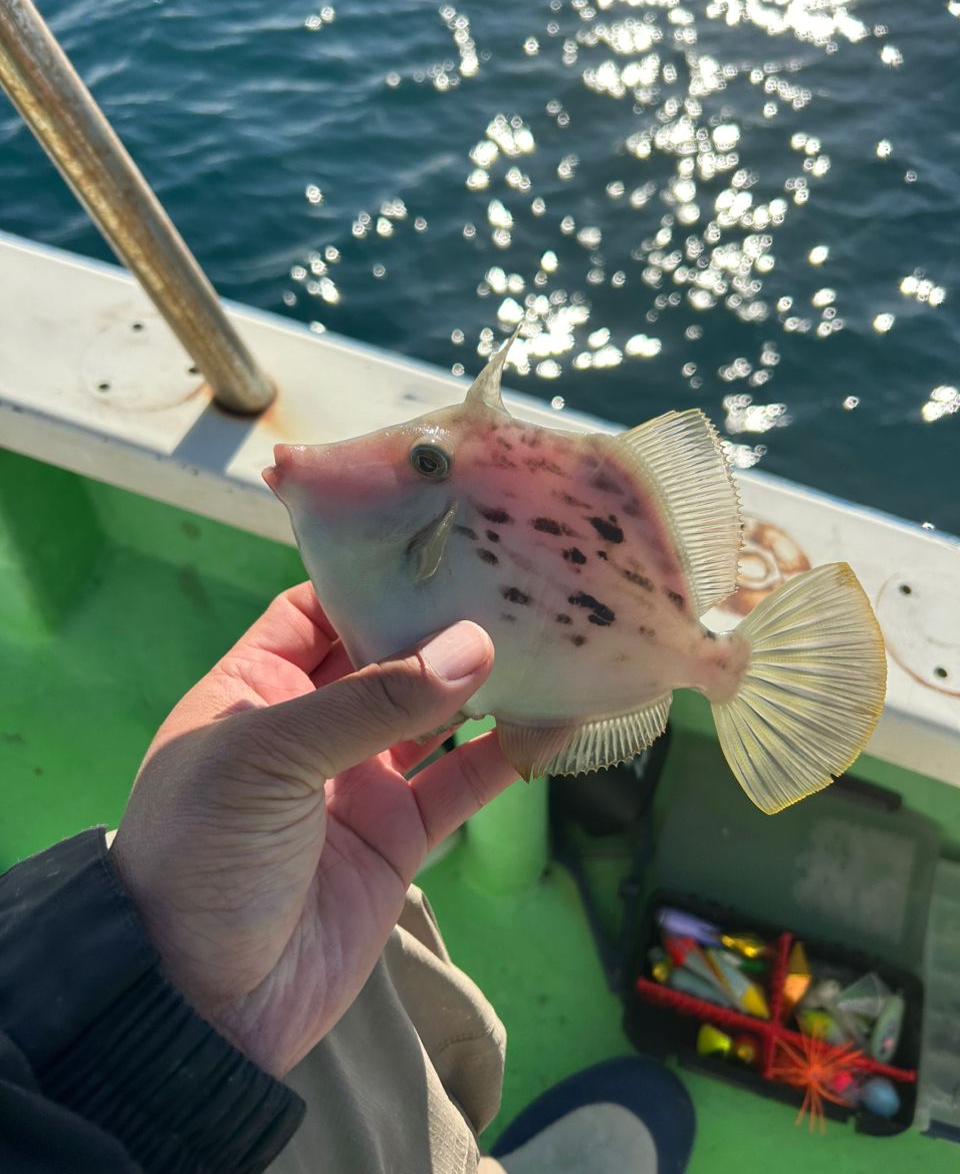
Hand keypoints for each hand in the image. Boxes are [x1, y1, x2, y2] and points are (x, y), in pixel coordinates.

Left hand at [110, 583, 514, 1078]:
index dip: (372, 577)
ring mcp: (359, 780)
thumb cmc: (205, 855)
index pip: (318, 609)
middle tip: (515, 580)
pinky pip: (461, 785)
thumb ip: (370, 703)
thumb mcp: (266, 758)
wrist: (204, 1003)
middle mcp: (311, 724)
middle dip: (441, 622)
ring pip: (434, 715)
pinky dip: (507, 757)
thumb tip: (473, 647)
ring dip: (483, 684)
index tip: (443, 542)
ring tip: (547, 638)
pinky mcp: (400, 837)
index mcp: (255, 686)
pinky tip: (554, 721)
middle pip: (387, 655)